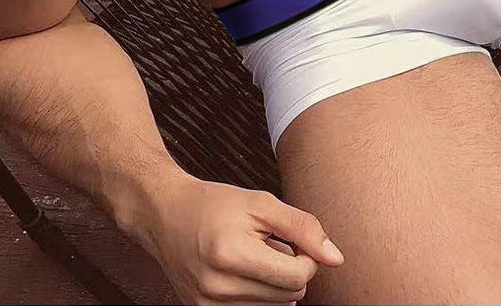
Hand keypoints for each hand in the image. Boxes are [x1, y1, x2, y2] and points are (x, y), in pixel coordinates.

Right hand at [136, 174, 343, 304]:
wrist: (165, 214)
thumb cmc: (215, 204)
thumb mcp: (262, 203)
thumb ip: (303, 227)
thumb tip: (335, 258)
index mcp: (231, 254)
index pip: (297, 278)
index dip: (307, 257)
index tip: (293, 239)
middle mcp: (217, 288)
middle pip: (288, 296)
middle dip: (290, 268)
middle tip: (269, 243)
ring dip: (274, 282)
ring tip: (253, 255)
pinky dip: (257, 294)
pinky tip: (243, 271)